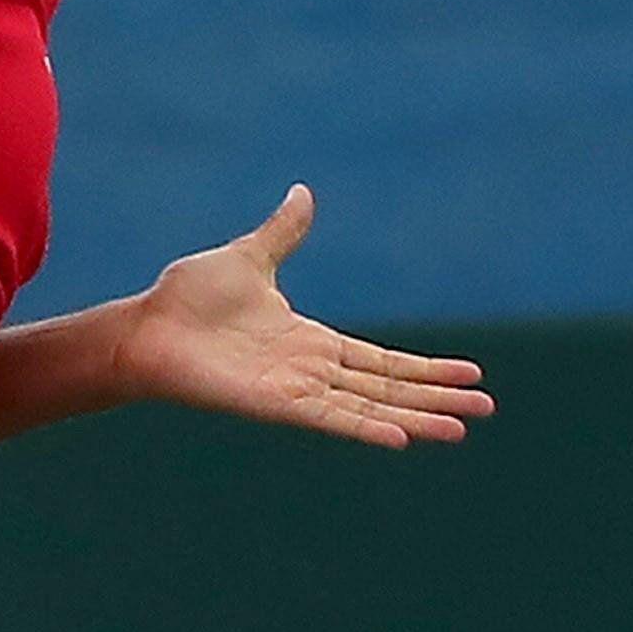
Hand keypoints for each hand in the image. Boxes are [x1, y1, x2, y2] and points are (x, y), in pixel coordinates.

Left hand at [116, 186, 495, 450]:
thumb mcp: (251, 257)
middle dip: (438, 397)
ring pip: (371, 408)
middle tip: (487, 407)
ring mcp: (297, 391)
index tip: (469, 373)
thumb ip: (284, 233)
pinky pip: (332, 418)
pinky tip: (403, 437)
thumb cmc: (188, 299)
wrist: (146, 326)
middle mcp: (313, 371)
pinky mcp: (277, 405)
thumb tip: (304, 193)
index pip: (383, 360)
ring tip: (461, 427)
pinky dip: (367, 428)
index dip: (427, 368)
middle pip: (390, 388)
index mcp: (313, 341)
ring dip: (417, 418)